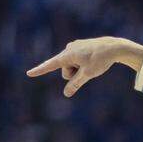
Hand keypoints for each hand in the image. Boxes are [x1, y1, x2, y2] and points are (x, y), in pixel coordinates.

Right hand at [27, 37, 142, 97]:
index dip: (40, 70)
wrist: (113, 47)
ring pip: (72, 66)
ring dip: (79, 69)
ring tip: (92, 64)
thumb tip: (66, 94)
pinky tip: (92, 60)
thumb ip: (76, 84)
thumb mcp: (88, 74)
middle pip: (66, 71)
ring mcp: (73, 48)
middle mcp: (68, 49)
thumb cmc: (101, 60)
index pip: (51, 65)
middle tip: (88, 70)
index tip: (29, 74)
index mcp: (68, 55)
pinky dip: (83, 65)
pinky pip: (77, 61)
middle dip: (74, 75)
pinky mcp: (79, 48)